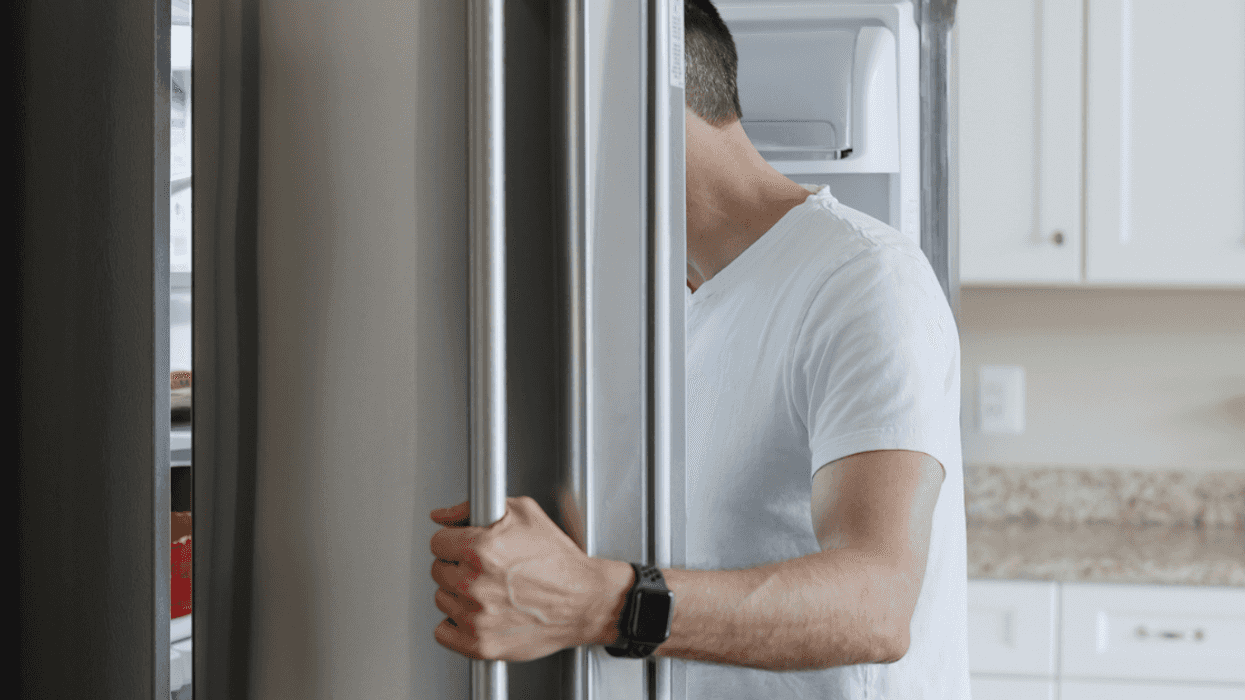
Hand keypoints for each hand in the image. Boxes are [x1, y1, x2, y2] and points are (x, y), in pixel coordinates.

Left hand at [430, 497, 630, 660]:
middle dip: (457, 567)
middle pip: (438, 571)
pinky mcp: (481, 644)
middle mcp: (475, 583)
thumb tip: (441, 516)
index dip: (453, 542)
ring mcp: (476, 617)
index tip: (464, 547)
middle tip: (483, 568)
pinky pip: (443, 633)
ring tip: (487, 590)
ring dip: (458, 594)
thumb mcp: (523, 513)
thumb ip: (472, 509)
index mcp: (481, 549)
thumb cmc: (558, 560)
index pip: (438, 543)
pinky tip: (477, 613)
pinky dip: (455, 624)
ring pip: (441, 600)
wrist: (584, 601)